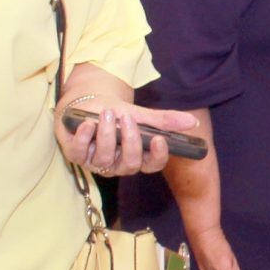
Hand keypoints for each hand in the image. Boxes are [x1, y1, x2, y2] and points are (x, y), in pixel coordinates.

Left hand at [57, 96, 198, 176]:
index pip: (152, 165)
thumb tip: (193, 123)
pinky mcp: (76, 155)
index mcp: (137, 157)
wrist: (88, 104)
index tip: (159, 139)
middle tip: (126, 118)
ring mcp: (96, 162)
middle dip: (129, 141)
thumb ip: (164, 121)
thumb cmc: (116, 114)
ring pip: (104, 158)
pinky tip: (87, 123)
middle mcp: (117, 164)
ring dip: (106, 135)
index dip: (157, 156)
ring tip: (105, 114)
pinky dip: (84, 137)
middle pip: (129, 164)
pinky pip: (79, 153)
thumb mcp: (140, 115)